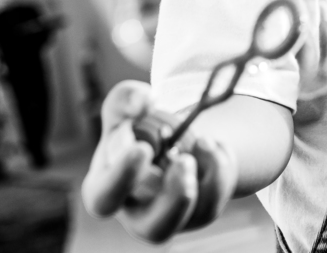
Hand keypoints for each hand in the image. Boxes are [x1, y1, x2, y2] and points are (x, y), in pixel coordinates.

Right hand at [81, 81, 236, 242]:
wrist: (170, 141)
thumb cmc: (139, 128)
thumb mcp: (126, 107)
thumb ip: (126, 99)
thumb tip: (142, 102)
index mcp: (107, 189)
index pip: (106, 197)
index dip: (123, 177)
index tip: (142, 148)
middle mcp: (139, 213)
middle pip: (155, 229)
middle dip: (174, 197)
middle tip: (184, 161)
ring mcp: (174, 216)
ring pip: (195, 216)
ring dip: (206, 180)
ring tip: (204, 142)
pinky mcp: (201, 211)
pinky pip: (219, 197)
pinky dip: (220, 165)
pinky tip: (211, 143)